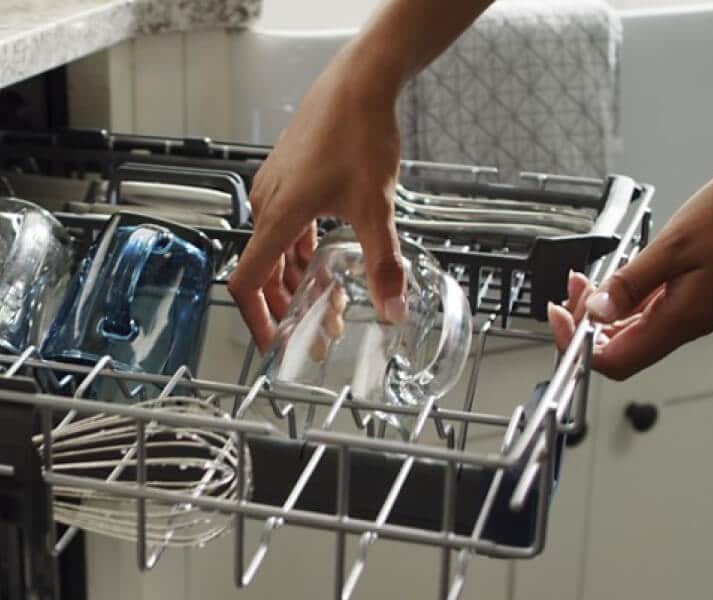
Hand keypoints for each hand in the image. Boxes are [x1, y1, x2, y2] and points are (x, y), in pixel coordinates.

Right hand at [228, 46, 406, 352]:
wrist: (359, 83)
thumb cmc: (359, 134)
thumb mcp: (375, 207)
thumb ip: (382, 264)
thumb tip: (392, 310)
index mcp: (279, 217)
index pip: (248, 281)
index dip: (257, 318)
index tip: (272, 342)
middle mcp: (269, 204)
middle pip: (264, 271)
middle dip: (288, 307)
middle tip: (315, 330)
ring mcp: (276, 188)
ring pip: (276, 249)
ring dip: (297, 280)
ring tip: (326, 302)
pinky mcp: (289, 177)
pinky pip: (286, 226)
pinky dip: (300, 252)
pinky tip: (323, 260)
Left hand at [548, 151, 712, 379]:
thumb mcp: (671, 246)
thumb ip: (629, 283)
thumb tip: (595, 312)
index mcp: (681, 320)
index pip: (616, 361)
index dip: (580, 347)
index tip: (560, 319)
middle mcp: (683, 323)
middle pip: (618, 349)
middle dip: (584, 327)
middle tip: (567, 296)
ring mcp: (686, 311)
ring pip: (628, 330)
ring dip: (598, 311)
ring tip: (581, 283)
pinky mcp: (687, 295)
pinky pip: (643, 310)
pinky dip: (618, 299)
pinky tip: (607, 279)